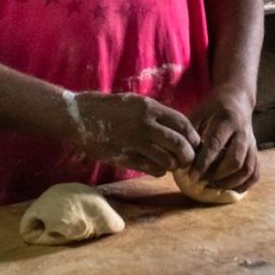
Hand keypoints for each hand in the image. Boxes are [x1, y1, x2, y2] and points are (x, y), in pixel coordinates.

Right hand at [72, 92, 199, 176]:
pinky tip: (157, 168)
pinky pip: (151, 169)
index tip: (195, 143)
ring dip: (173, 165)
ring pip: (167, 160)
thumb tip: (179, 129)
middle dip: (188, 154)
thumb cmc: (110, 108)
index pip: (183, 124)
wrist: (80, 116)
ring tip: (171, 164)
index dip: (193, 136)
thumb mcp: (137, 102)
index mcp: (150, 108)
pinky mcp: (123, 157)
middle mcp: (145, 124)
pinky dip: (159, 171)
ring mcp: (134, 142)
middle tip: (187, 159)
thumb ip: (157, 114)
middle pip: (179, 144)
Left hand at [188, 84, 259, 191]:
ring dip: (230, 182)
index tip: (191, 176)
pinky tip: (229, 188)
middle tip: (202, 181)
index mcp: (227, 120)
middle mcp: (243, 132)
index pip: (216, 145)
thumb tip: (182, 160)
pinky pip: (255, 173)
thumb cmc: (213, 108)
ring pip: (247, 169)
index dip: (203, 163)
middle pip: (235, 160)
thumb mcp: (199, 113)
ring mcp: (252, 142)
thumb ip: (191, 134)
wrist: (237, 99)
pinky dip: (244, 184)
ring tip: (213, 186)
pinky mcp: (256, 151)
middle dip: (217, 176)